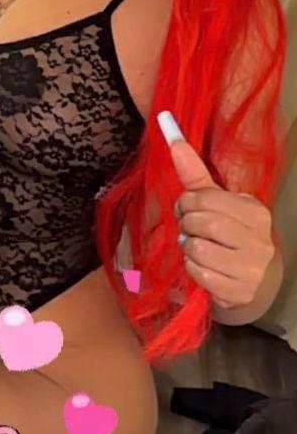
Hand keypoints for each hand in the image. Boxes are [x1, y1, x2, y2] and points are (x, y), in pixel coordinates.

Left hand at [167, 133, 275, 309]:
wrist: (257, 282)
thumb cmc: (233, 237)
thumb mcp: (220, 204)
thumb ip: (196, 175)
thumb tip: (174, 142)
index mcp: (254, 211)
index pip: (205, 198)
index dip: (186, 203)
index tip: (187, 208)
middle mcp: (258, 238)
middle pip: (200, 222)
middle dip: (186, 224)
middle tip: (189, 228)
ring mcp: (251, 267)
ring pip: (197, 248)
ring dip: (188, 247)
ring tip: (197, 247)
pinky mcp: (238, 291)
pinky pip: (198, 273)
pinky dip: (192, 268)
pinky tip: (202, 266)